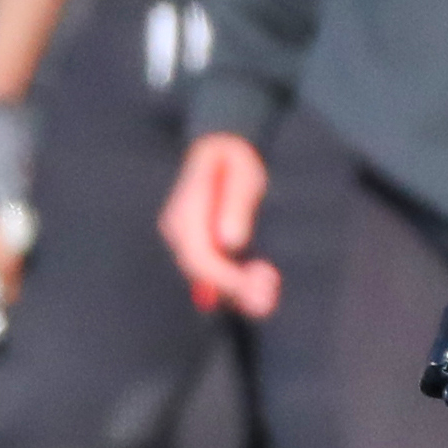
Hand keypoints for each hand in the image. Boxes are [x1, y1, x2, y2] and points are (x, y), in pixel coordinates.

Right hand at [158, 133, 280, 318]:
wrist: (221, 150)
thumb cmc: (236, 160)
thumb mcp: (243, 176)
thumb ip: (236, 206)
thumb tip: (229, 242)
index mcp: (186, 214)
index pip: (200, 258)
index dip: (228, 278)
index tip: (259, 285)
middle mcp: (178, 230)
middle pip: (201, 272)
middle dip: (235, 289)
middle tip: (268, 297)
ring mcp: (185, 238)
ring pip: (205, 276)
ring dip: (236, 290)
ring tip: (269, 292)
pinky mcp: (198, 243)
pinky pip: (211, 269)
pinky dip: (233, 282)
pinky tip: (260, 284)